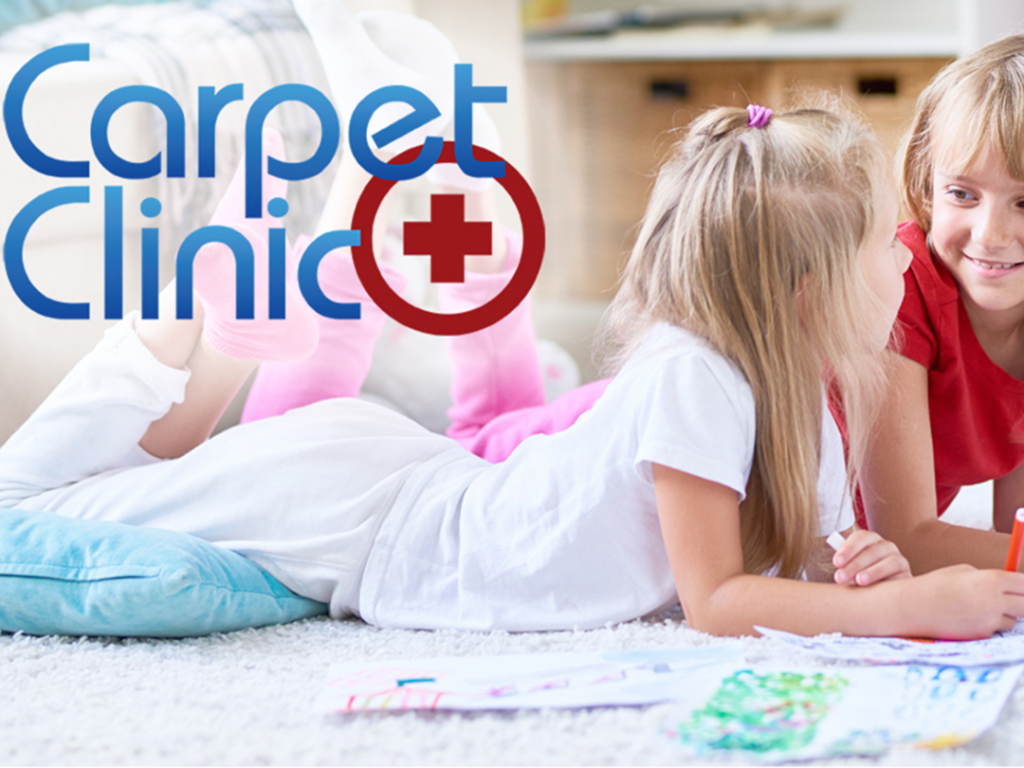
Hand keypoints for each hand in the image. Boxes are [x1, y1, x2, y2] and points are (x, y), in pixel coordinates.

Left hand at [832, 529, 910, 585]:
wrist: (881, 594)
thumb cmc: (859, 577)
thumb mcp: (850, 569)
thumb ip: (844, 564)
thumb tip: (837, 568)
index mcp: (870, 540)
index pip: (861, 538)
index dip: (848, 549)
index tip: (836, 562)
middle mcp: (886, 547)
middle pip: (872, 551)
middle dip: (854, 565)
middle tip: (840, 577)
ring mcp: (899, 560)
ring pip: (889, 562)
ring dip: (873, 572)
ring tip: (859, 581)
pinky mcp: (907, 576)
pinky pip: (901, 578)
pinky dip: (889, 583)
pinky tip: (878, 591)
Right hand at [901, 565, 1023, 639]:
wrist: (913, 607)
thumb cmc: (937, 584)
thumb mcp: (964, 572)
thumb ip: (990, 580)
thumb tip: (1012, 589)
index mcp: (991, 580)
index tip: (1022, 587)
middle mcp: (994, 601)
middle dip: (1022, 602)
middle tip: (1014, 599)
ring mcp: (989, 621)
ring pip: (1013, 620)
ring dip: (1005, 614)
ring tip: (982, 606)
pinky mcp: (982, 635)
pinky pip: (995, 629)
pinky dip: (989, 623)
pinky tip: (969, 617)